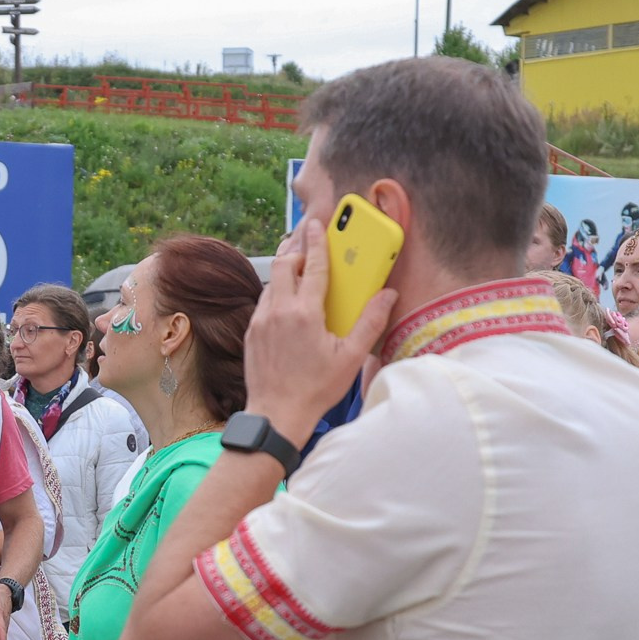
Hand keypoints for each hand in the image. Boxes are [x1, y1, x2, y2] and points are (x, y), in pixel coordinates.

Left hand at [245, 218, 394, 443]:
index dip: (318, 241)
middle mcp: (278, 310)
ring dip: (285, 273)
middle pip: (283, 264)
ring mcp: (260, 321)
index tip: (319, 224)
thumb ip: (370, 322)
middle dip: (296, 251)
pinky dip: (276, 294)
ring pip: (271, 283)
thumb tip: (388, 295)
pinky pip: (264, 302)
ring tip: (300, 275)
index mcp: (305, 313)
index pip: (312, 265)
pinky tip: (288, 306)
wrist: (276, 415)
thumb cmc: (315, 389)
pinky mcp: (251, 332)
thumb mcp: (351, 357)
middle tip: (309, 249)